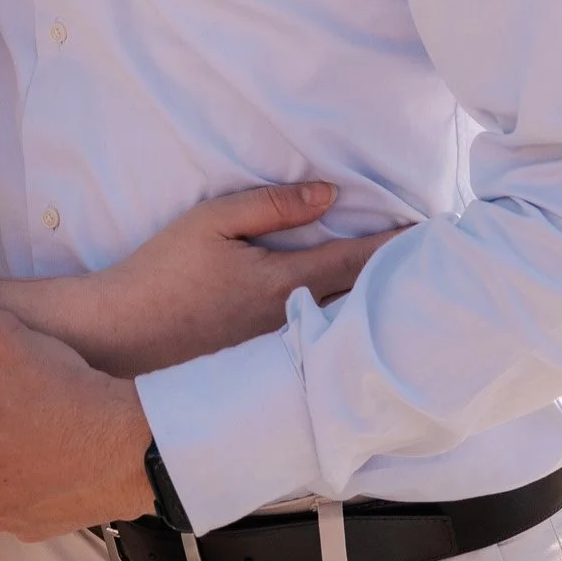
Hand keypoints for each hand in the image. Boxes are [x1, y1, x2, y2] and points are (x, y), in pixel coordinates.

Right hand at [88, 180, 404, 376]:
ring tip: (410, 293)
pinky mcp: (267, 366)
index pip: (355, 260)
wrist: (124, 334)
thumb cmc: (163, 272)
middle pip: (361, 302)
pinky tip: (359, 326)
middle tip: (437, 266)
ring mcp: (281, 351)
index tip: (432, 234)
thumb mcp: (212, 221)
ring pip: (344, 328)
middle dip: (397, 283)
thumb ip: (272, 205)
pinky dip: (347, 332)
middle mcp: (292, 322)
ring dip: (376, 309)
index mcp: (282, 282)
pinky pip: (320, 346)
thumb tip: (329, 194)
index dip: (395, 245)